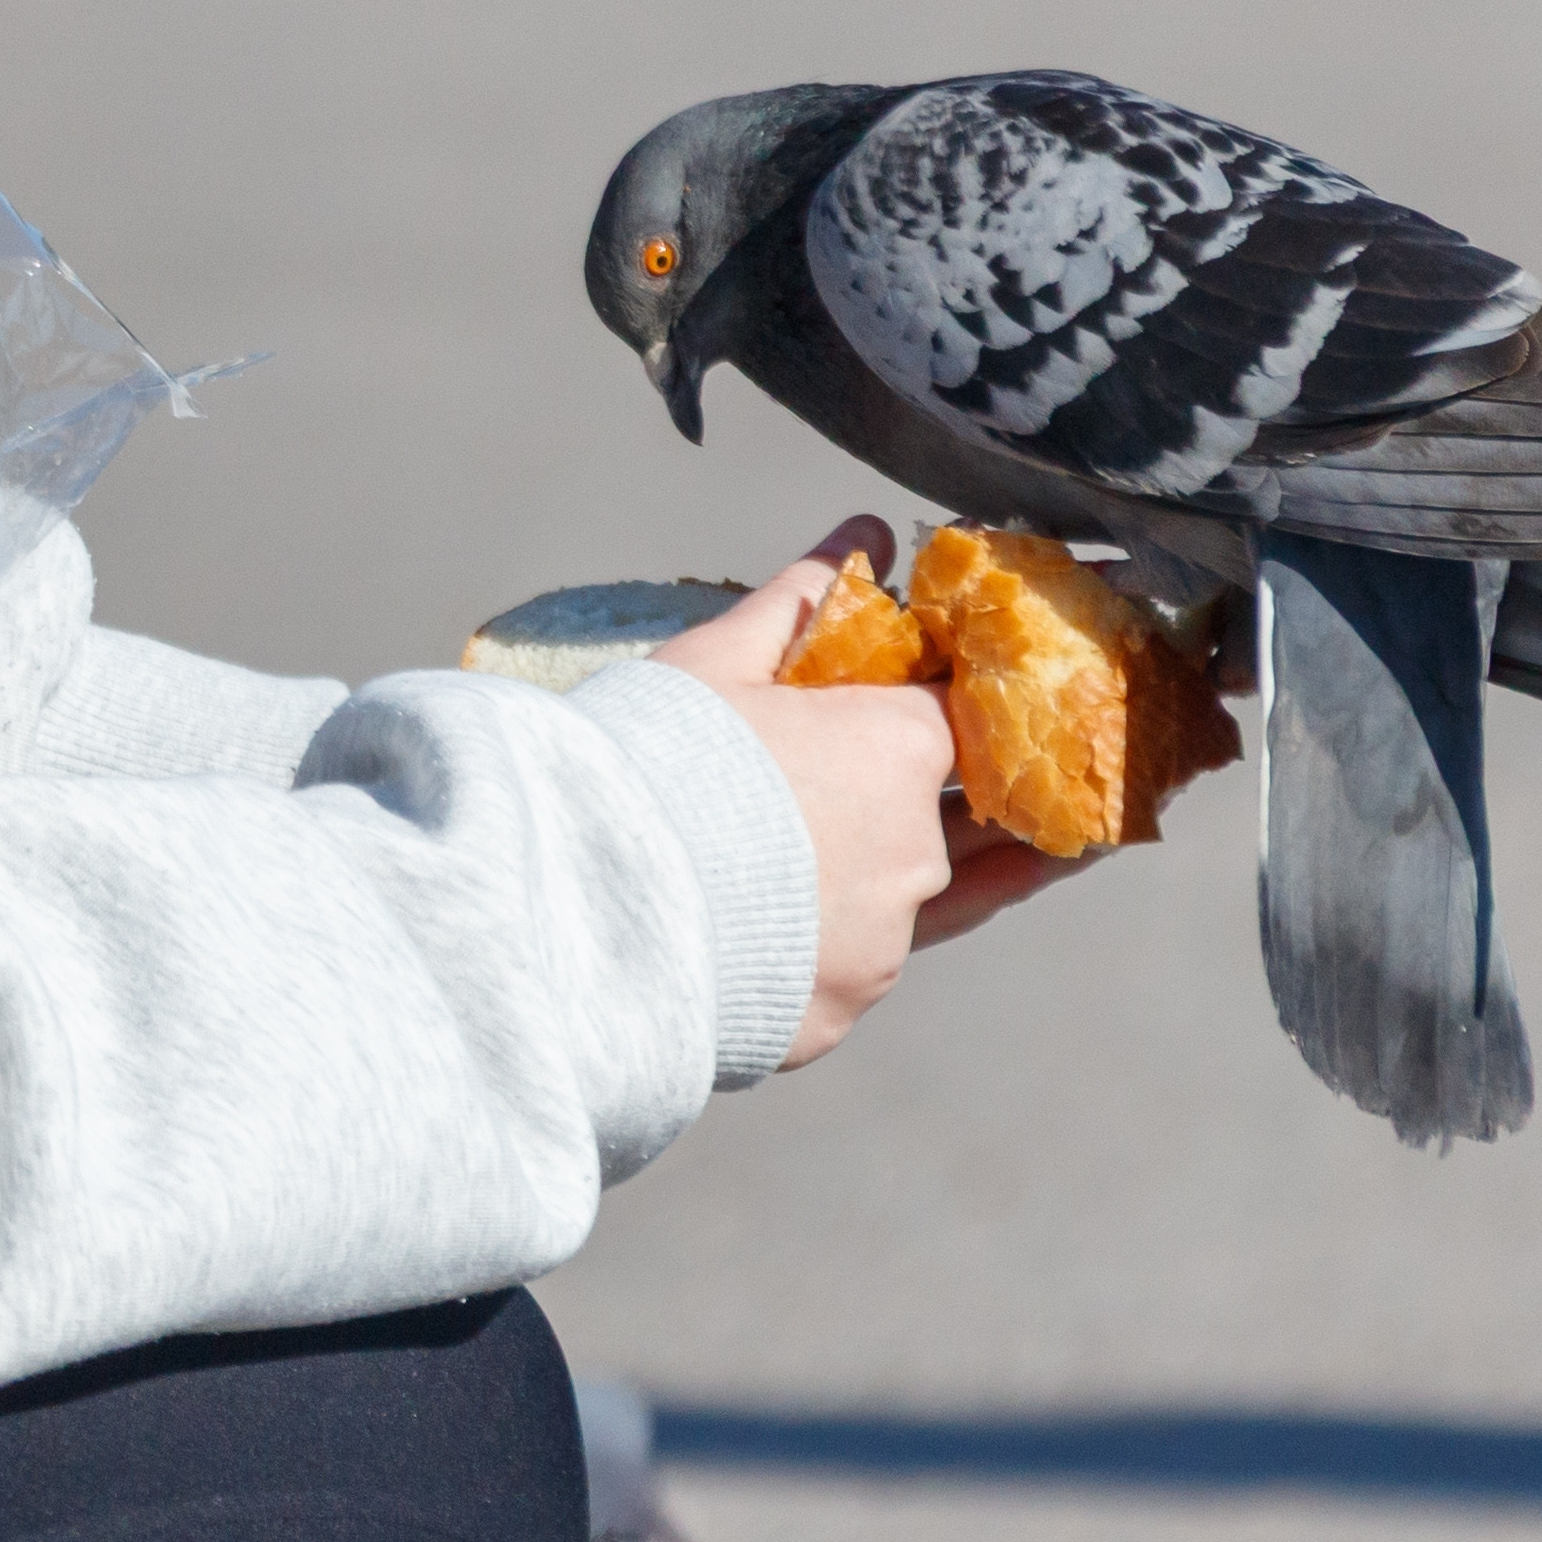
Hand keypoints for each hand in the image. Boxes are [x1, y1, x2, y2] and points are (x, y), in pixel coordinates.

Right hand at [646, 528, 1048, 1068]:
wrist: (584, 906)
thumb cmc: (652, 762)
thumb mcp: (719, 659)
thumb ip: (804, 598)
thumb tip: (866, 531)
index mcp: (901, 753)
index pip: (957, 719)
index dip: (944, 708)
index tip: (938, 706)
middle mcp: (918, 853)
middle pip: (939, 818)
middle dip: (920, 805)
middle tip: (906, 798)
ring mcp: (886, 942)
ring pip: (898, 903)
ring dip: (875, 884)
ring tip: (828, 873)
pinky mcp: (840, 1010)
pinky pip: (848, 969)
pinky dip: (824, 950)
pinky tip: (790, 937)